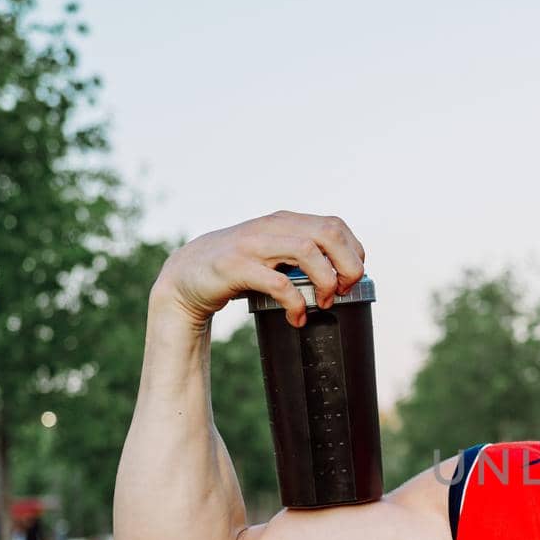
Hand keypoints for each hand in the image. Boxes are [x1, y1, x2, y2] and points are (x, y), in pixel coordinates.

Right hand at [152, 210, 367, 328]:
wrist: (186, 275)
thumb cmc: (238, 269)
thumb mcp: (272, 253)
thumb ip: (300, 255)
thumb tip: (343, 277)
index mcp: (285, 222)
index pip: (335, 226)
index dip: (353, 253)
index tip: (350, 280)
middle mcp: (271, 227)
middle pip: (329, 234)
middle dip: (347, 266)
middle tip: (343, 291)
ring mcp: (253, 244)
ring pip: (307, 251)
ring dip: (325, 281)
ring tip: (323, 304)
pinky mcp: (235, 266)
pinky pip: (278, 282)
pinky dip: (295, 303)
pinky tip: (297, 318)